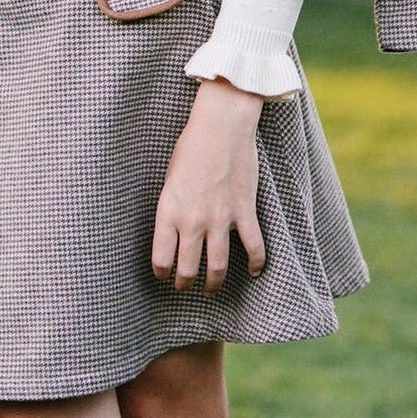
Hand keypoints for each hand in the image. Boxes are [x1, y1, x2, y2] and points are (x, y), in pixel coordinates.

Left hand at [151, 77, 267, 294]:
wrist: (220, 126)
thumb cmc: (191, 146)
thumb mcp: (169, 178)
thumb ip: (172, 207)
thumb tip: (175, 227)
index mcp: (168, 212)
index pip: (161, 258)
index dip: (162, 273)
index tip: (163, 275)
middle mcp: (192, 221)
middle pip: (188, 269)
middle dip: (185, 283)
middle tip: (185, 288)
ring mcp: (220, 219)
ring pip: (218, 266)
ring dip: (214, 283)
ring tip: (212, 290)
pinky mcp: (244, 212)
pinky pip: (253, 246)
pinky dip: (255, 262)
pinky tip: (252, 271)